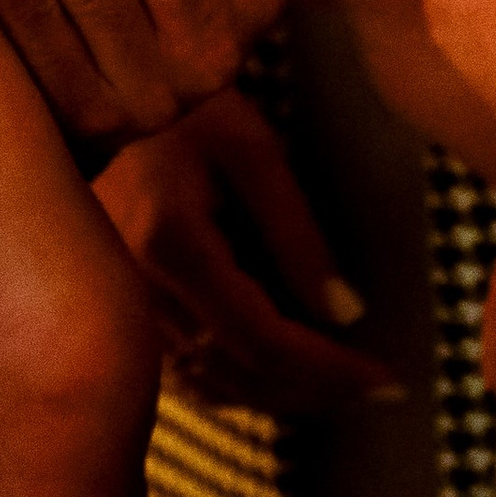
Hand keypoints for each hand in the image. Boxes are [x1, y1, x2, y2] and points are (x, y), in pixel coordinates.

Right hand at [97, 90, 402, 414]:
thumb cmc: (190, 113)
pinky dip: (243, 383)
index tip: (391, 382)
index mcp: (171, 246)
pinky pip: (186, 374)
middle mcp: (136, 292)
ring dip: (284, 395)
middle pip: (240, 376)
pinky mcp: (120, 312)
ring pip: (212, 386)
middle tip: (381, 391)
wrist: (104, 100)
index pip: (264, 341)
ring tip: (344, 385)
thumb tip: (346, 316)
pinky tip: (285, 371)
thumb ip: (298, 235)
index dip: (332, 371)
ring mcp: (121, 308)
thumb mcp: (254, 152)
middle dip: (319, 392)